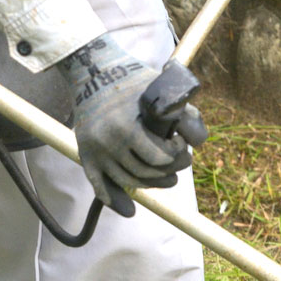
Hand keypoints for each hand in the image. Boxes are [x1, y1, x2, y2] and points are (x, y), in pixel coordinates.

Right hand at [61, 34, 193, 217]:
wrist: (93, 69)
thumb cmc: (134, 79)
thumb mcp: (162, 91)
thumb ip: (185, 113)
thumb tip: (196, 143)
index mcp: (125, 127)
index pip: (159, 158)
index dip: (177, 155)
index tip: (181, 145)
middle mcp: (107, 143)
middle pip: (145, 173)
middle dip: (169, 171)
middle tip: (181, 164)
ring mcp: (94, 151)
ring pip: (128, 181)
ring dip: (151, 184)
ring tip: (167, 178)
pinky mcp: (85, 154)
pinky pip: (99, 186)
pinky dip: (114, 200)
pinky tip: (130, 210)